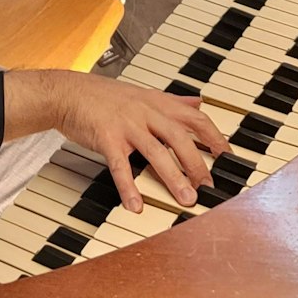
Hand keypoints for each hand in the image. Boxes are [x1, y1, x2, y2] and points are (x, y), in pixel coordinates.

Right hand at [3, 70, 229, 212]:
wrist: (69, 92)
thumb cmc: (104, 97)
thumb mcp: (144, 94)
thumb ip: (173, 101)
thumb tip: (199, 103)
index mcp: (158, 104)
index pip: (196, 119)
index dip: (215, 138)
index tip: (229, 158)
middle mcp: (146, 113)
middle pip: (180, 138)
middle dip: (198, 164)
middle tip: (209, 187)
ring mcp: (127, 125)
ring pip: (156, 152)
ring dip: (173, 178)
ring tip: (185, 199)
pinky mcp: (106, 138)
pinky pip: (120, 166)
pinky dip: (128, 187)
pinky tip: (135, 205)